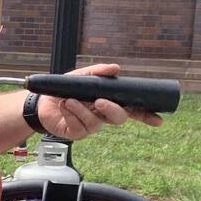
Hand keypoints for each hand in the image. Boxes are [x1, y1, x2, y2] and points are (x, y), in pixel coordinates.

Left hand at [39, 63, 164, 139]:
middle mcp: (102, 115)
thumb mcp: (81, 76)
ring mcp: (90, 126)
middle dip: (111, 110)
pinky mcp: (76, 133)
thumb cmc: (64, 89)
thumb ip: (97, 72)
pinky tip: (64, 107)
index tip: (158, 120)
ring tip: (70, 100)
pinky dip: (71, 115)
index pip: (132, 110)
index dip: (146, 116)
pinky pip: (78, 127)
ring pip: (95, 123)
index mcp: (108, 102)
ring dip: (82, 110)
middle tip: (99, 102)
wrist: (41, 100)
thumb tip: (115, 68)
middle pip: (118, 118)